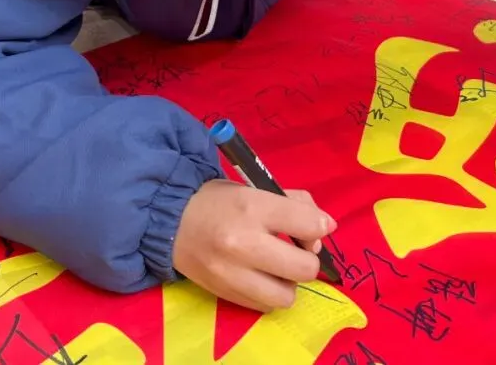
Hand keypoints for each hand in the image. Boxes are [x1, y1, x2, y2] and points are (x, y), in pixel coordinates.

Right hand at [173, 179, 334, 312]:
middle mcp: (243, 243)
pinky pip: (265, 306)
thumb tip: (325, 228)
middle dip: (307, 258)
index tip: (313, 226)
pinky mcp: (225, 294)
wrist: (170, 222)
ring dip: (289, 282)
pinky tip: (260, 277)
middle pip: (305, 267)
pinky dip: (269, 293)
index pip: (309, 224)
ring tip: (277, 267)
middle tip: (295, 249)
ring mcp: (232, 274)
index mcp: (253, 207)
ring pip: (287, 295)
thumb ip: (294, 204)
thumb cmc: (218, 202)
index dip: (320, 226)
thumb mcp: (255, 189)